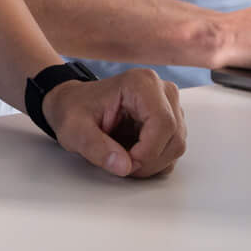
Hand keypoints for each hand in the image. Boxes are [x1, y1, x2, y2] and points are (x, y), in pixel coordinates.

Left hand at [40, 69, 184, 178]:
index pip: (163, 123)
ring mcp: (169, 105)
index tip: (125, 163)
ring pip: (176, 145)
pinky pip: (173, 149)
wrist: (74, 103)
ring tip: (122, 156)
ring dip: (152, 162)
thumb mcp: (73, 129)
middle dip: (148, 160)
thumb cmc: (74, 110)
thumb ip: (95, 147)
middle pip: (174, 137)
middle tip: (120, 164)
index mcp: (141, 83)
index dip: (148, 151)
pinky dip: (155, 160)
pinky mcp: (170, 119)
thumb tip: (123, 166)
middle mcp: (161, 90)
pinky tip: (132, 153)